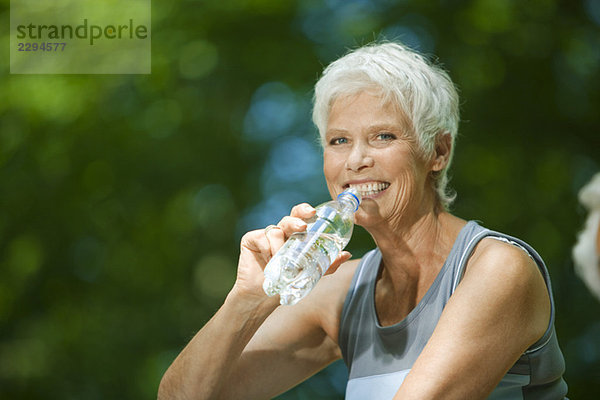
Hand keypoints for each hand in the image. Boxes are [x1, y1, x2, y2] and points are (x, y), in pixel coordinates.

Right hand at [232, 203, 350, 300]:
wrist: (262, 297)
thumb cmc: (286, 282)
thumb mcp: (310, 273)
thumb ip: (327, 264)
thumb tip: (347, 254)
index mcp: (294, 235)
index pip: (300, 217)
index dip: (305, 211)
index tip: (314, 212)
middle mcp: (281, 232)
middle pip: (289, 218)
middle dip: (296, 220)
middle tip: (302, 227)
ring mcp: (265, 235)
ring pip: (276, 230)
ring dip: (281, 247)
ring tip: (282, 261)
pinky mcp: (251, 239)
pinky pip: (262, 238)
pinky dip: (268, 249)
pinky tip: (269, 261)